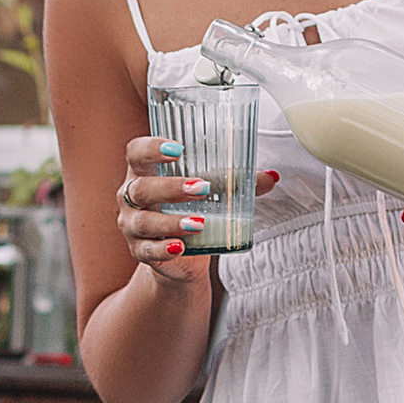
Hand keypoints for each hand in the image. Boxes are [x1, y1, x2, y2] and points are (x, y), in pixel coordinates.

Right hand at [115, 134, 273, 281]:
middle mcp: (131, 195)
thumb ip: (238, 182)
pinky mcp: (140, 251)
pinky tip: (181, 247)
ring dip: (171, 221)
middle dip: (170, 187)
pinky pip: (147, 250)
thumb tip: (272, 177)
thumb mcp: (213, 191)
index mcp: (144, 170)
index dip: (151, 148)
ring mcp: (132, 225)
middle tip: (203, 188)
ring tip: (199, 222)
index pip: (135, 151)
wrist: (182, 253)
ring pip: (144, 221)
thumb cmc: (191, 208)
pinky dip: (164, 249)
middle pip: (141, 188)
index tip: (177, 149)